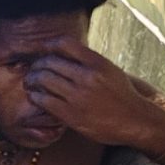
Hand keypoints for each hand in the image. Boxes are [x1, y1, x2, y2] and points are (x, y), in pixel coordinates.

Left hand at [24, 42, 164, 152]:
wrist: (134, 120)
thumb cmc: (121, 94)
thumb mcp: (110, 70)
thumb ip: (89, 61)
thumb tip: (64, 51)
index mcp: (97, 62)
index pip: (65, 44)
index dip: (49, 45)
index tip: (44, 50)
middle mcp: (87, 77)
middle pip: (50, 62)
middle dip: (38, 64)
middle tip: (34, 69)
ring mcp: (78, 96)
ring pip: (43, 80)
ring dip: (32, 80)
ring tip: (30, 82)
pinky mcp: (71, 115)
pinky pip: (44, 100)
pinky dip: (36, 96)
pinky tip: (36, 97)